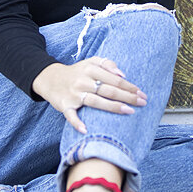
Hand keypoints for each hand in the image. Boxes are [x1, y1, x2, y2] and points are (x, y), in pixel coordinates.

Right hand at [31, 57, 147, 132]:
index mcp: (90, 69)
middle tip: (142, 103)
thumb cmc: (77, 72)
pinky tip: (86, 129)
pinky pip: (71, 116)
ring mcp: (74, 94)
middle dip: (127, 96)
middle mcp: (83, 81)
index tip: (142, 93)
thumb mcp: (90, 62)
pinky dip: (77, 123)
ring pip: (95, 101)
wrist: (50, 79)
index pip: (114, 79)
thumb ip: (107, 64)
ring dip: (113, 107)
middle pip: (108, 90)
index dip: (129, 86)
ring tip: (129, 111)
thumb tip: (122, 75)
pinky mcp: (65, 105)